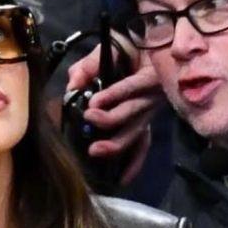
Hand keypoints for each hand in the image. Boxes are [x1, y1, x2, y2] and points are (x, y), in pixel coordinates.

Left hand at [66, 39, 164, 183]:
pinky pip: (142, 147)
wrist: (153, 47)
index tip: (95, 102)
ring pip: (137, 133)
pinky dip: (134, 164)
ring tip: (96, 151)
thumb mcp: (110, 48)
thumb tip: (73, 84)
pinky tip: (122, 180)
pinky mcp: (145, 124)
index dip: (115, 95)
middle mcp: (152, 96)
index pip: (133, 86)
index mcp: (149, 73)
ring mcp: (149, 113)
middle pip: (134, 112)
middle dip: (111, 120)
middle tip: (89, 119)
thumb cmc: (129, 48)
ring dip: (117, 145)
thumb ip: (89, 65)